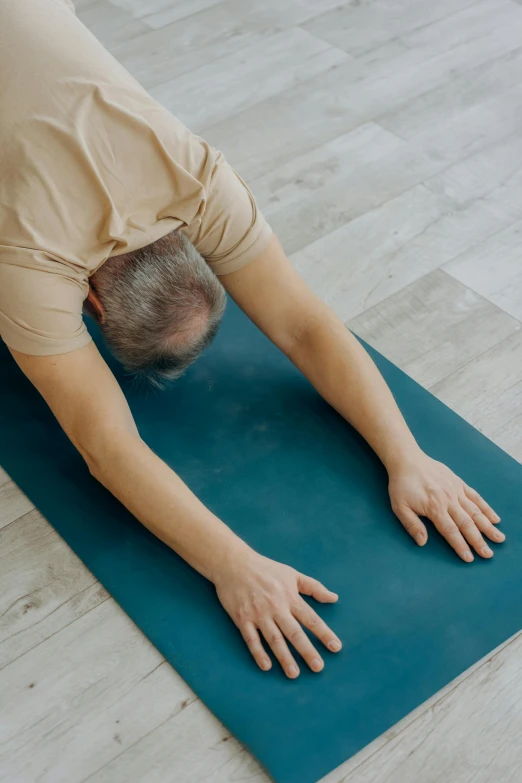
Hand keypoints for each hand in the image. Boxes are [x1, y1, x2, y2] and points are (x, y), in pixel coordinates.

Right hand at [213, 549, 341, 677]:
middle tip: (318, 667)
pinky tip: (266, 666)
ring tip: (294, 674)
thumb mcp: (292, 574)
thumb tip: (334, 598)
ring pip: (274, 639)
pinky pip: (251, 639)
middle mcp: (276, 607)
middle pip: (294, 632)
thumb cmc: (266, 569)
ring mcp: (259, 614)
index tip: (336, 647)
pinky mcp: (242, 619)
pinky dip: (258, 653)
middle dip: (307, 650)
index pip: (311, 619)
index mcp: (290, 596)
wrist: (234, 564)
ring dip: (285, 657)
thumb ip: (314, 587)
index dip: (324, 634)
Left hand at [388, 450, 504, 561]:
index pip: (450, 531)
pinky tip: (494, 518)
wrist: (407, 460)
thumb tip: (422, 542)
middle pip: (467, 524)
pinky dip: (486, 508)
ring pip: (475, 511)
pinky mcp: (459, 483)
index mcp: (434, 507)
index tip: (470, 558)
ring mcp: (456, 490)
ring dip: (487, 526)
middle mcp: (448, 500)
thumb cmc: (402, 485)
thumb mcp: (399, 506)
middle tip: (488, 554)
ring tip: (498, 538)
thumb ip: (412, 525)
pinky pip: (475, 497)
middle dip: (478, 541)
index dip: (460, 546)